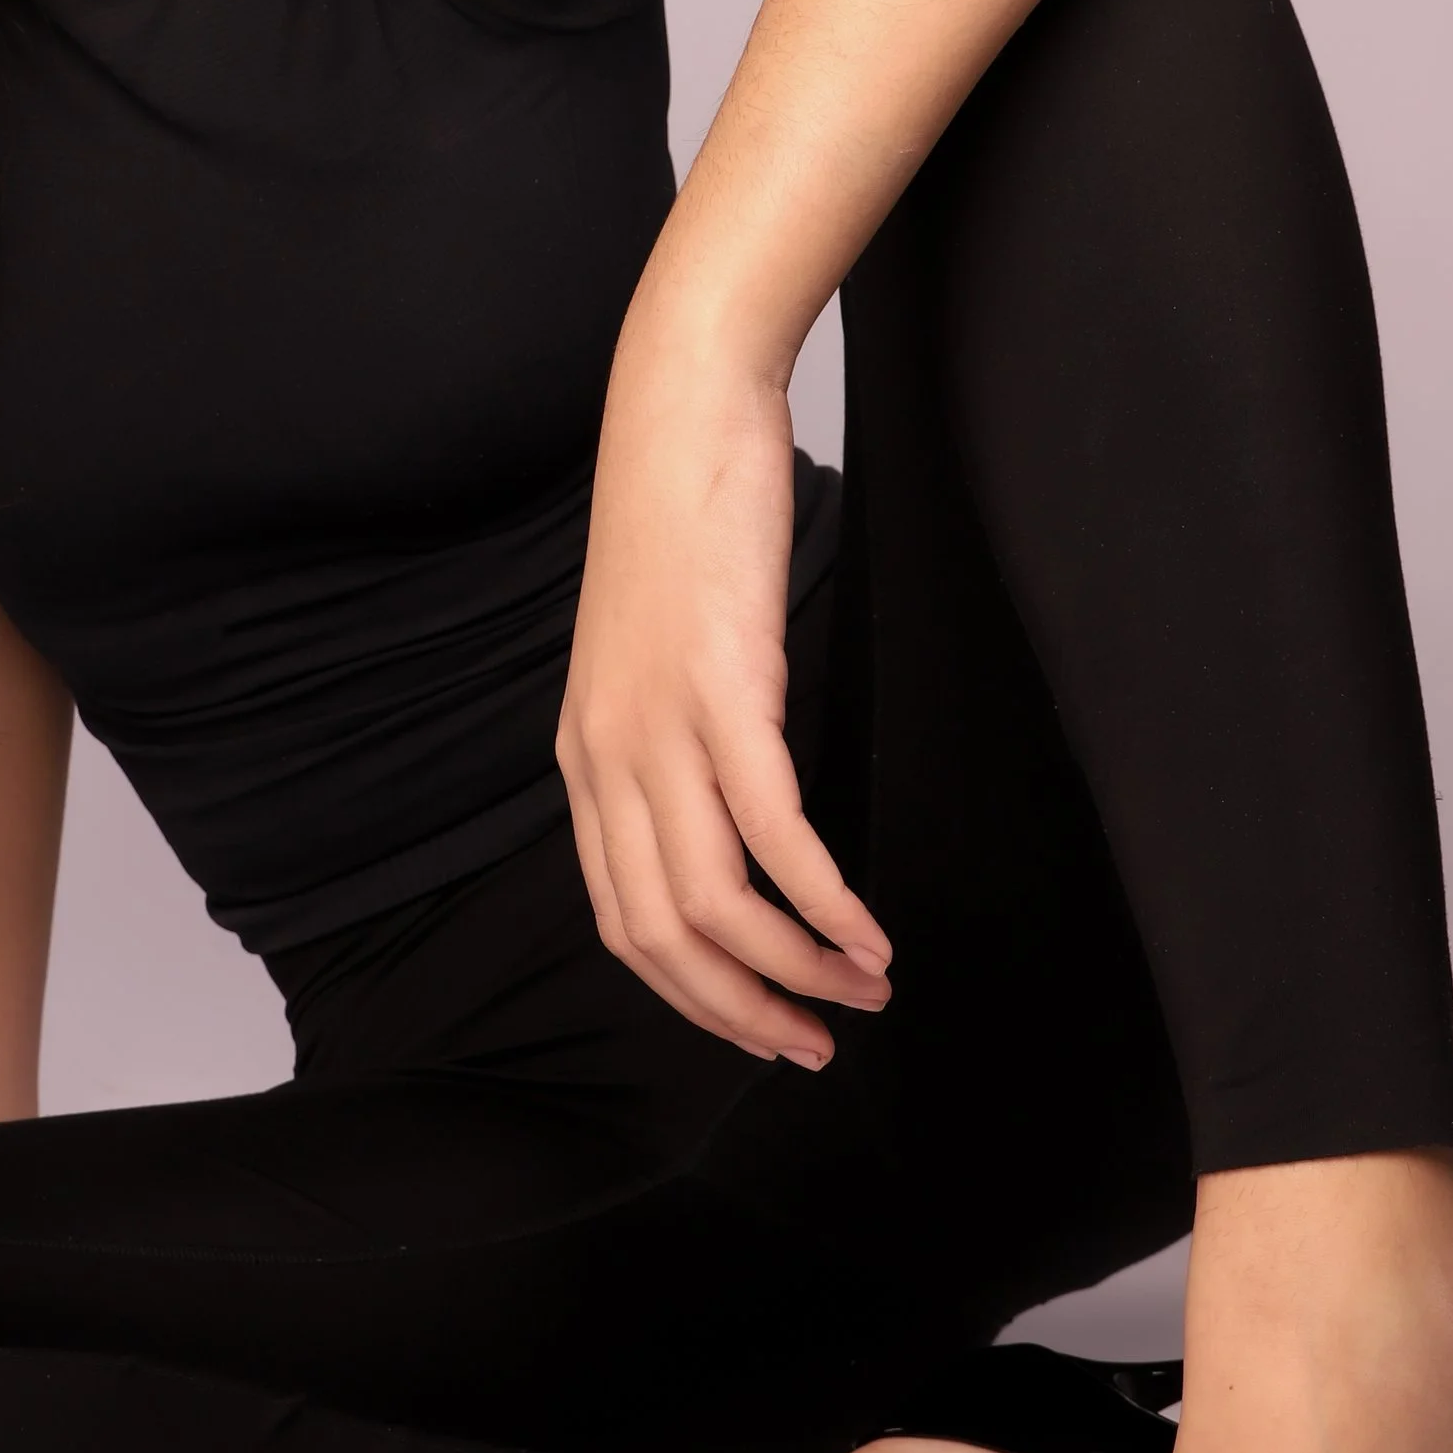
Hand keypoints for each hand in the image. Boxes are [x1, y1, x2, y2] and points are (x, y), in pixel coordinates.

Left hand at [558, 314, 890, 1063]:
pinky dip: (823, 897)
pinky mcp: (722, 689)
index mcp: (586, 759)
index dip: (695, 994)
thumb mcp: (655, 654)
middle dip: (745, 1008)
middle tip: (819, 1042)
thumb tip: (727, 810)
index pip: (624, 920)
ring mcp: (657, 727)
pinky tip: (866, 927)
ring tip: (866, 988)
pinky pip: (772, 830)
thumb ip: (672, 740)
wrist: (680, 410)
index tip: (765, 1025)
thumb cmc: (684, 523)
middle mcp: (607, 758)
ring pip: (715, 901)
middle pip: (663, 935)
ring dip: (796, 967)